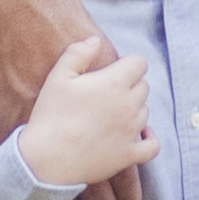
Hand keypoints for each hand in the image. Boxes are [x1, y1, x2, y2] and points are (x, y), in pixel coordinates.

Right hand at [16, 37, 152, 190]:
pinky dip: (149, 137)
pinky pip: (152, 145)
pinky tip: (141, 133)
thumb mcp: (58, 76)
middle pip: (143, 87)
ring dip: (134, 109)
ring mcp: (131, 131)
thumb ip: (78, 53)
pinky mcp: (129, 154)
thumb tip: (95, 40)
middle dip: (129, 85)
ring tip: (112, 114)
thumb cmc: (50, 116)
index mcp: (114, 83)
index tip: (112, 71)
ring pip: (145, 112)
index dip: (127, 64)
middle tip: (107, 93)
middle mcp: (129, 105)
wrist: (46, 159)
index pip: (139, 63)